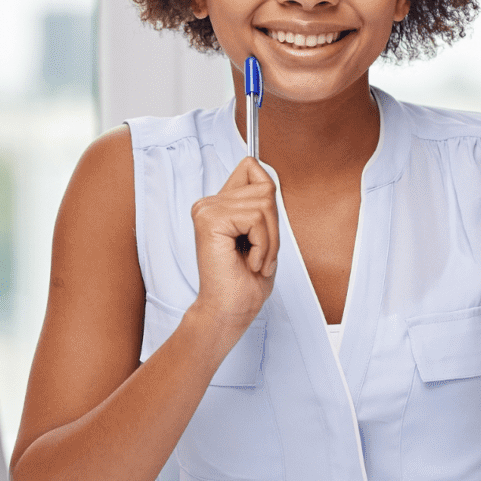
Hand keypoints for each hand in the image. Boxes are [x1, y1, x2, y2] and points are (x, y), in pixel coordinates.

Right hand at [188, 157, 278, 325]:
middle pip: (265, 188)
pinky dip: (263, 245)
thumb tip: (267, 180)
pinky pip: (256, 218)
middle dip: (273, 227)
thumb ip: (261, 206)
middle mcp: (208, 204)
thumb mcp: (262, 236)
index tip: (262, 230)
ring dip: (269, 240)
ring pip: (264, 204)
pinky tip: (249, 262)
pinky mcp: (210, 220)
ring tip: (255, 261)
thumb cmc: (243, 283)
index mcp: (217, 205)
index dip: (267, 193)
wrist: (228, 312)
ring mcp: (207, 210)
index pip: (251, 168)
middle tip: (260, 255)